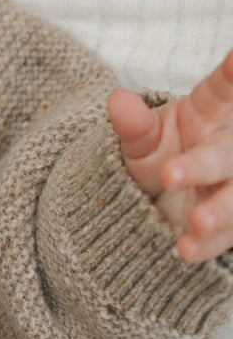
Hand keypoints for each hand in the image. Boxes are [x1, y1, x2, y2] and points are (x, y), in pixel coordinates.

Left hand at [107, 47, 232, 262]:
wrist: (162, 199)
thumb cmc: (161, 152)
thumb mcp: (140, 137)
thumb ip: (132, 123)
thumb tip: (117, 101)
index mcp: (211, 113)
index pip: (225, 89)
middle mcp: (229, 146)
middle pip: (227, 154)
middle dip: (203, 166)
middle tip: (171, 174)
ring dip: (220, 212)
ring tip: (195, 224)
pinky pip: (228, 236)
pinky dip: (209, 245)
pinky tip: (185, 250)